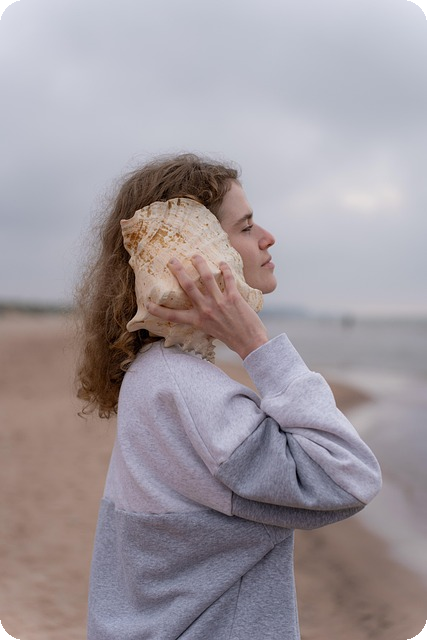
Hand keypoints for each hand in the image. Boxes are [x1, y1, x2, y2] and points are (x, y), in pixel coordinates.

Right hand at [146, 255, 268, 358]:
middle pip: (188, 287)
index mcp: (198, 321)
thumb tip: (199, 309)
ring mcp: (219, 303)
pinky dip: (225, 269)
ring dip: (199, 264)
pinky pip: (228, 279)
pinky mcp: (234, 298)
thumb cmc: (231, 338)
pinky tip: (222, 263)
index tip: (147, 303)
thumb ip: (203, 319)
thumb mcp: (210, 330)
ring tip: (195, 256)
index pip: (173, 316)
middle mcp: (206, 310)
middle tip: (171, 261)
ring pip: (206, 278)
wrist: (250, 343)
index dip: (159, 310)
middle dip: (178, 271)